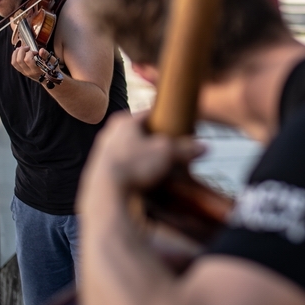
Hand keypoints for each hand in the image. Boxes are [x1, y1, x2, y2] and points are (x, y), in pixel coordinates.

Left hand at [11, 41, 49, 80]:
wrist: (50, 80)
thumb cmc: (51, 69)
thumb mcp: (52, 62)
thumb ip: (46, 55)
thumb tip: (41, 50)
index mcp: (36, 70)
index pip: (28, 60)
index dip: (30, 53)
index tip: (35, 52)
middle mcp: (29, 72)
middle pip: (19, 60)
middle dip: (22, 51)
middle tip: (27, 48)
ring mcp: (24, 72)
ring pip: (15, 62)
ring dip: (16, 53)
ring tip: (21, 48)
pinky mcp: (22, 71)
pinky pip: (14, 64)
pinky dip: (14, 57)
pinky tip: (19, 52)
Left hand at [81, 113, 205, 201]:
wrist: (106, 192)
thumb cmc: (134, 165)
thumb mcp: (166, 153)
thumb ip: (185, 148)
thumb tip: (205, 147)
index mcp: (124, 121)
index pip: (149, 112)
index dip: (165, 118)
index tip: (176, 124)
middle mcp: (110, 133)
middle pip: (138, 131)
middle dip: (153, 139)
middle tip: (169, 147)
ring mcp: (103, 152)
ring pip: (128, 149)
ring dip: (142, 155)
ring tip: (158, 164)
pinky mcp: (100, 170)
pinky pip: (122, 165)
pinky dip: (133, 169)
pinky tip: (143, 178)